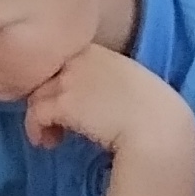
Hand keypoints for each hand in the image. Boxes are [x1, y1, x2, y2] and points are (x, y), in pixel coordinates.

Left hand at [21, 41, 188, 162]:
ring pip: (37, 94)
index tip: (69, 102)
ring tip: (52, 136)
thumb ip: (108, 81)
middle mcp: (80, 60)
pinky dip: (36, 130)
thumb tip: (95, 99)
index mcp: (99, 53)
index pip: (65, 61)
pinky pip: (35, 114)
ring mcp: (70, 80)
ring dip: (41, 117)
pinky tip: (47, 142)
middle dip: (47, 97)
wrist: (158, 131)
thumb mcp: (132, 84)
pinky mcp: (63, 103)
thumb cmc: (155, 114)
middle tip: (55, 121)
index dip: (61, 82)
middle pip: (46, 75)